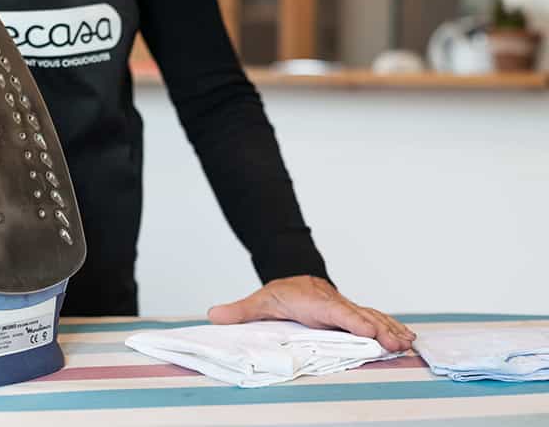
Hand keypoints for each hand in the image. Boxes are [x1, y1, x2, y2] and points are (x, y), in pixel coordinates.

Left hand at [207, 275, 415, 351]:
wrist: (296, 280)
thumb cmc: (280, 294)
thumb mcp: (258, 302)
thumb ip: (239, 311)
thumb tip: (214, 315)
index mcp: (311, 301)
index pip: (332, 310)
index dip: (350, 319)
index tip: (367, 330)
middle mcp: (332, 303)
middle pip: (358, 314)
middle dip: (377, 328)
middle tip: (395, 342)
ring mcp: (345, 308)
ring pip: (371, 316)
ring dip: (389, 329)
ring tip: (407, 343)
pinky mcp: (353, 314)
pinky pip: (375, 319)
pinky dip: (392, 327)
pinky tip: (407, 338)